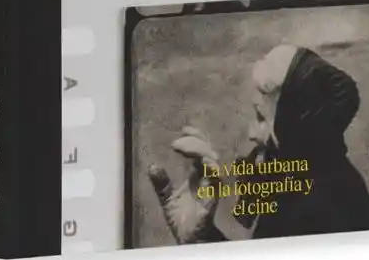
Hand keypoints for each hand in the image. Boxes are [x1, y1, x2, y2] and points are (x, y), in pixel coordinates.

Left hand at [148, 126, 220, 243]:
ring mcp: (211, 186)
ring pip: (213, 160)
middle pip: (207, 149)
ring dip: (200, 150)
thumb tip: (152, 166)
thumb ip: (161, 183)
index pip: (201, 148)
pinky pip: (217, 181)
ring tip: (183, 148)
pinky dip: (212, 169)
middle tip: (178, 141)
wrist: (190, 241)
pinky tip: (202, 162)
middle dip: (195, 140)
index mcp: (197, 174)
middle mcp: (206, 176)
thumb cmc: (183, 220)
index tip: (184, 128)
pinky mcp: (213, 198)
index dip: (196, 135)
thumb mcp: (167, 199)